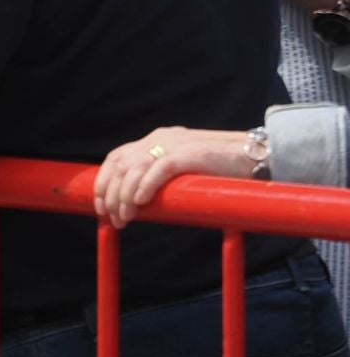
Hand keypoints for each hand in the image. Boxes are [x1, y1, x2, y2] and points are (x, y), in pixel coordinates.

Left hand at [94, 127, 254, 228]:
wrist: (257, 156)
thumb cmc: (221, 169)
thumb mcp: (184, 170)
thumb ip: (163, 177)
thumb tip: (139, 203)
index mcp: (157, 139)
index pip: (117, 157)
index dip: (103, 181)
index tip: (100, 206)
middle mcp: (161, 138)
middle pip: (121, 164)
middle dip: (110, 193)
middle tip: (111, 218)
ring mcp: (176, 144)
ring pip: (136, 168)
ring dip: (124, 196)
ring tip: (124, 218)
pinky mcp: (192, 154)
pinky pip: (161, 168)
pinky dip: (146, 185)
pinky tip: (138, 201)